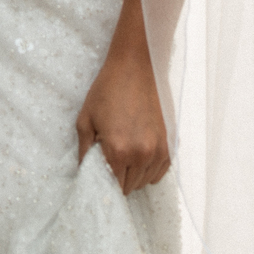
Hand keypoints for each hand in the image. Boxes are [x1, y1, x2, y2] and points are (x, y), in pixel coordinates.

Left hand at [76, 52, 170, 194]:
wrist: (134, 66)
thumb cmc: (107, 89)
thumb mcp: (85, 118)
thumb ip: (84, 151)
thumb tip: (83, 173)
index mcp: (118, 151)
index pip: (114, 187)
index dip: (106, 184)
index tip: (102, 176)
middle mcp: (141, 155)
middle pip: (130, 187)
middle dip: (120, 178)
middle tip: (112, 160)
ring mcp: (159, 150)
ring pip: (146, 181)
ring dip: (135, 175)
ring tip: (126, 153)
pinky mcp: (170, 143)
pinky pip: (160, 171)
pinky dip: (150, 169)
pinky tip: (140, 153)